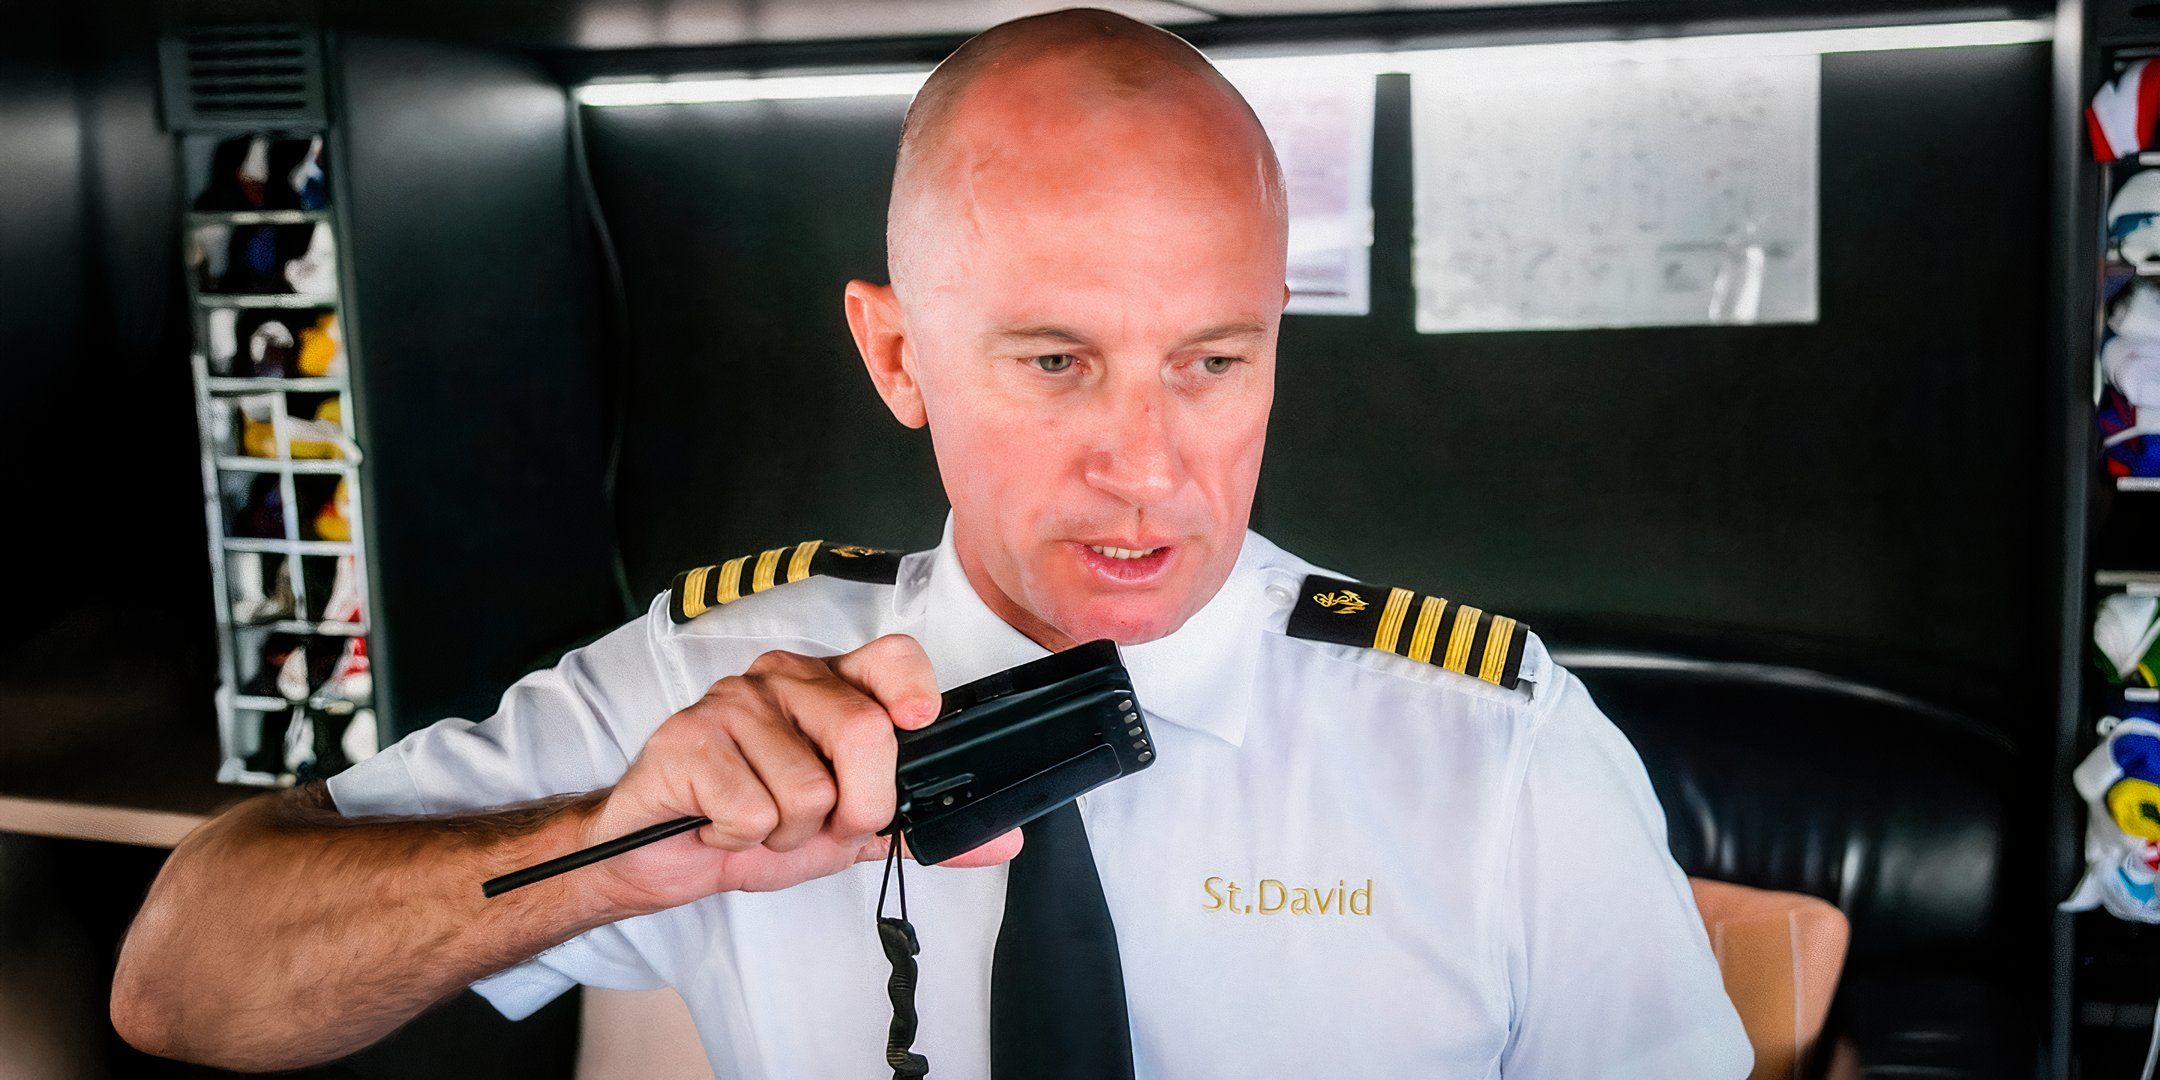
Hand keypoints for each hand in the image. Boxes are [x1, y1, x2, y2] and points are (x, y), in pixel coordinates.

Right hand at [581, 634, 1023, 913]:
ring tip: (756, 822)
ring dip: (787, 834)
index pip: (891, 655)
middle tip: (818, 822)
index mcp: (829, 686)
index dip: (913, 687)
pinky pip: (753, 811)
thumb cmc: (752, 823)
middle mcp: (784, 679)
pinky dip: (741, 840)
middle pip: (865, 733)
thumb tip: (1004, 841)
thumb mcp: (847, 828)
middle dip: (855, 809)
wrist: (656, 854)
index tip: (919, 721)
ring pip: (809, 789)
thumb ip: (919, 827)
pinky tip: (717, 824)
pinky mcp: (689, 739)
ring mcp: (733, 702)